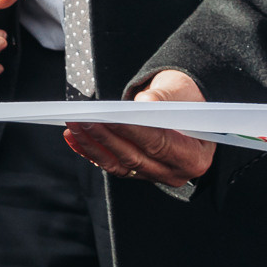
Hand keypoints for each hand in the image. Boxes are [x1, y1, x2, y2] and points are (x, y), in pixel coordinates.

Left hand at [64, 69, 214, 187]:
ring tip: (73, 127)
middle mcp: (175, 171)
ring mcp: (155, 174)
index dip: (131, 131)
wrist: (183, 105)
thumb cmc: (185, 98)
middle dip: (104, 138)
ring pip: (119, 164)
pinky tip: (74, 138)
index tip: (108, 118)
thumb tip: (144, 104)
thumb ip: (162, 98)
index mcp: (194, 155)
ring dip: (92, 146)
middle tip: (82, 120)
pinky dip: (92, 151)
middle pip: (134, 157)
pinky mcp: (137, 172)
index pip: (159, 144)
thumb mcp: (179, 91)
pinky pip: (112, 164)